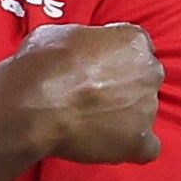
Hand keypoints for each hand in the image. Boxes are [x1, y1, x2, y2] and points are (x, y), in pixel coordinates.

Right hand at [0, 22, 162, 165]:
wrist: (31, 107)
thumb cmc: (40, 66)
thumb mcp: (58, 34)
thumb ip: (84, 41)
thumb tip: (80, 49)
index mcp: (133, 41)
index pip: (136, 49)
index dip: (115, 60)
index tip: (97, 69)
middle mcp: (149, 72)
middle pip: (144, 79)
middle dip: (124, 87)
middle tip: (94, 96)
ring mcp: (147, 108)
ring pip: (143, 112)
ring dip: (124, 117)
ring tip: (91, 123)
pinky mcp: (139, 140)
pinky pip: (147, 147)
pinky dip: (130, 146)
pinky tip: (108, 144)